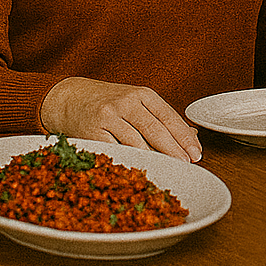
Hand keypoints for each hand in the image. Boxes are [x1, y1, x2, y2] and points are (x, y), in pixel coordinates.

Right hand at [40, 77, 200, 161]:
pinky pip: (115, 152)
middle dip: (174, 151)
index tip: (196, 153)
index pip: (169, 116)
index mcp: (142, 94)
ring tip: (167, 171)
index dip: (184, 137)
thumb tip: (192, 136)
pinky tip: (139, 172)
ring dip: (154, 160)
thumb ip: (162, 118)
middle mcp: (126, 103)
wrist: (69, 97)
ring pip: (136, 144)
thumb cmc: (109, 102)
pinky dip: (129, 163)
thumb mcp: (137, 102)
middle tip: (186, 165)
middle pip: (155, 131)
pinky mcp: (92, 133)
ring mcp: (108, 117)